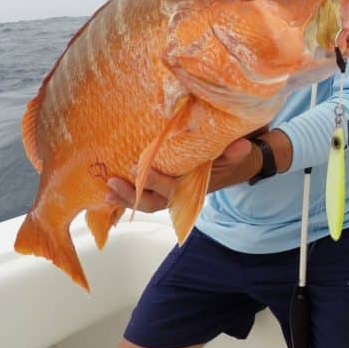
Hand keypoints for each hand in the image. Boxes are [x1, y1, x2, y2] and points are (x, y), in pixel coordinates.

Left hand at [104, 138, 256, 211]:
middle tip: (115, 182)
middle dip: (134, 195)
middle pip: (155, 202)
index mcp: (194, 188)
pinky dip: (125, 196)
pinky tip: (108, 192)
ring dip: (125, 198)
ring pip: (145, 202)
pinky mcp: (162, 188)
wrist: (233, 167)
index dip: (158, 183)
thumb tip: (240, 145)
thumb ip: (235, 153)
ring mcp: (170, 192)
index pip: (174, 190)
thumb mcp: (236, 156)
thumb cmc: (230, 160)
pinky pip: (142, 196)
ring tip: (108, 190)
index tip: (144, 169)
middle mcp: (180, 194)